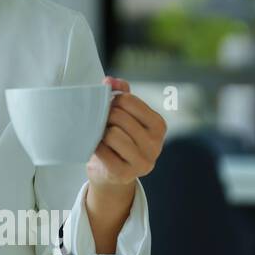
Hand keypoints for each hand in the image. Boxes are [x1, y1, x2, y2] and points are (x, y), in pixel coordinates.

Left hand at [87, 76, 167, 192]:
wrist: (111, 173)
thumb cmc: (118, 138)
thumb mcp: (124, 115)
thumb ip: (120, 93)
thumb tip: (110, 80)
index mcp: (158, 125)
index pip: (128, 100)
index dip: (112, 101)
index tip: (109, 108)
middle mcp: (156, 144)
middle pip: (119, 116)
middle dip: (105, 117)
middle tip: (102, 124)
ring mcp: (142, 162)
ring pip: (112, 134)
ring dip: (100, 133)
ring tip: (102, 137)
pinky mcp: (125, 174)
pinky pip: (103, 151)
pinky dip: (95, 147)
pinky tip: (98, 149)